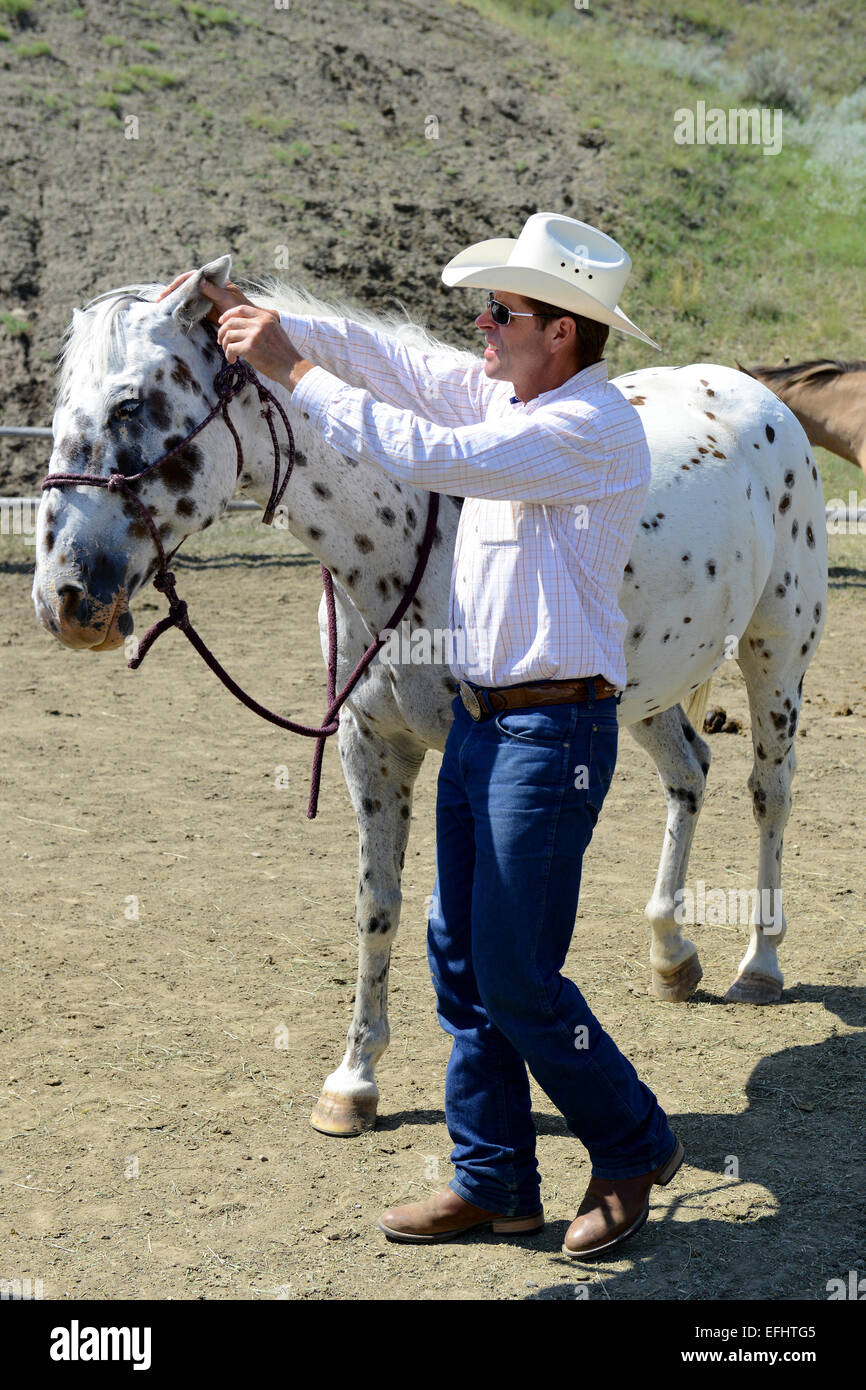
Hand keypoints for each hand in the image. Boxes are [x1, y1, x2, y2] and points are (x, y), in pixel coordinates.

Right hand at [156, 271, 258, 323]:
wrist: (246, 323)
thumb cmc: (241, 308)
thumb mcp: (228, 299)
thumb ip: (214, 291)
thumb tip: (199, 281)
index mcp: (213, 280)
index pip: (192, 276)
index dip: (180, 282)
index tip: (171, 290)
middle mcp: (207, 286)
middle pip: (186, 285)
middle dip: (172, 291)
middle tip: (160, 299)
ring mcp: (204, 297)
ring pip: (186, 296)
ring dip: (174, 300)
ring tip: (161, 306)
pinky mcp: (203, 309)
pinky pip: (189, 307)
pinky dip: (180, 310)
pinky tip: (171, 314)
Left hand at [157, 272, 309, 388]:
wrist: (291, 367)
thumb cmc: (283, 354)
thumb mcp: (275, 332)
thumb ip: (260, 326)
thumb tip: (240, 328)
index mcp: (266, 317)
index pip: (241, 309)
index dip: (228, 315)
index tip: (221, 322)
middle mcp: (259, 323)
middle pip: (231, 322)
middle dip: (222, 332)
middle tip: (221, 342)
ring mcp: (254, 335)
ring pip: (228, 335)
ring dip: (225, 346)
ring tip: (229, 354)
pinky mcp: (249, 348)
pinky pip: (230, 349)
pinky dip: (228, 356)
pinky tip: (233, 361)